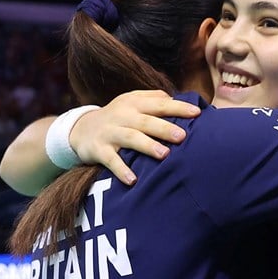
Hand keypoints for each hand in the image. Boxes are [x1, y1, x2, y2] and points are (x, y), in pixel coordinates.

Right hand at [69, 90, 200, 184]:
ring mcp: (110, 132)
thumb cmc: (117, 117)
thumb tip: (180, 99)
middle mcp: (123, 115)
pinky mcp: (98, 149)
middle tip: (182, 137)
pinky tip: (132, 180)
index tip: (197, 114)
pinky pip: (110, 160)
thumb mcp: (132, 101)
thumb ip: (154, 98)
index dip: (178, 108)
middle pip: (147, 121)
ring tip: (164, 154)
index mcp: (134, 103)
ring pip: (130, 138)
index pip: (160, 104)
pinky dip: (121, 169)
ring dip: (147, 146)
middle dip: (164, 128)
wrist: (80, 129)